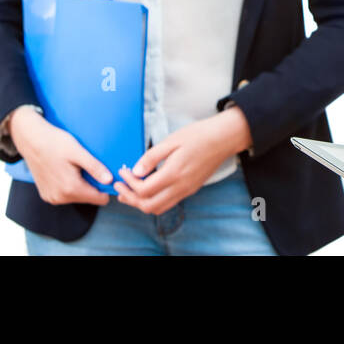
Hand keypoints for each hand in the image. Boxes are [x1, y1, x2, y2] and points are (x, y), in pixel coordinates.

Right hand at [10, 106, 112, 206]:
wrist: (31, 140)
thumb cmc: (55, 142)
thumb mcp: (78, 152)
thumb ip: (94, 167)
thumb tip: (110, 180)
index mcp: (71, 188)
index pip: (100, 199)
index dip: (106, 188)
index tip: (106, 174)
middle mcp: (60, 198)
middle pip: (88, 198)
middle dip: (93, 185)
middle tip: (90, 166)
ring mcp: (52, 197)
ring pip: (77, 197)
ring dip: (80, 185)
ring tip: (76, 167)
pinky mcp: (46, 195)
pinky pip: (65, 195)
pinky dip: (69, 186)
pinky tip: (66, 171)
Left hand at [113, 107, 251, 215]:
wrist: (224, 138)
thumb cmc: (198, 135)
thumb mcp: (172, 140)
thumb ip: (152, 157)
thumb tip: (136, 172)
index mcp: (175, 173)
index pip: (144, 190)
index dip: (129, 183)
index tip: (123, 171)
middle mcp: (181, 187)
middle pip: (149, 206)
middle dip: (130, 199)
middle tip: (119, 187)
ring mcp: (187, 190)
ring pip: (158, 208)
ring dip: (141, 203)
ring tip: (129, 192)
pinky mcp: (190, 189)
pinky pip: (168, 203)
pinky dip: (153, 200)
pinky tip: (147, 189)